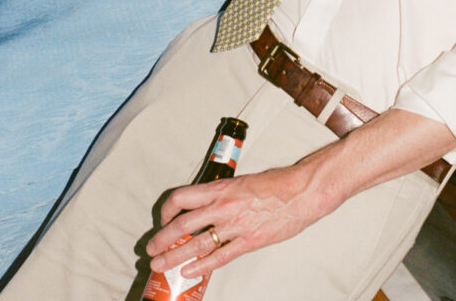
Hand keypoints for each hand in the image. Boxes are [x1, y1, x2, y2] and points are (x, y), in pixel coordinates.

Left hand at [147, 163, 337, 279]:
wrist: (303, 191)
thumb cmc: (278, 184)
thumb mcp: (245, 182)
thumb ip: (225, 195)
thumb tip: (209, 207)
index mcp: (222, 188)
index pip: (182, 197)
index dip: (167, 210)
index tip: (163, 220)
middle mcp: (224, 206)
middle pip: (181, 224)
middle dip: (161, 239)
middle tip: (151, 250)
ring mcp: (235, 225)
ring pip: (195, 244)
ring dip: (174, 257)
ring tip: (160, 265)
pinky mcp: (249, 241)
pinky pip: (219, 257)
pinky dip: (200, 267)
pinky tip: (188, 273)